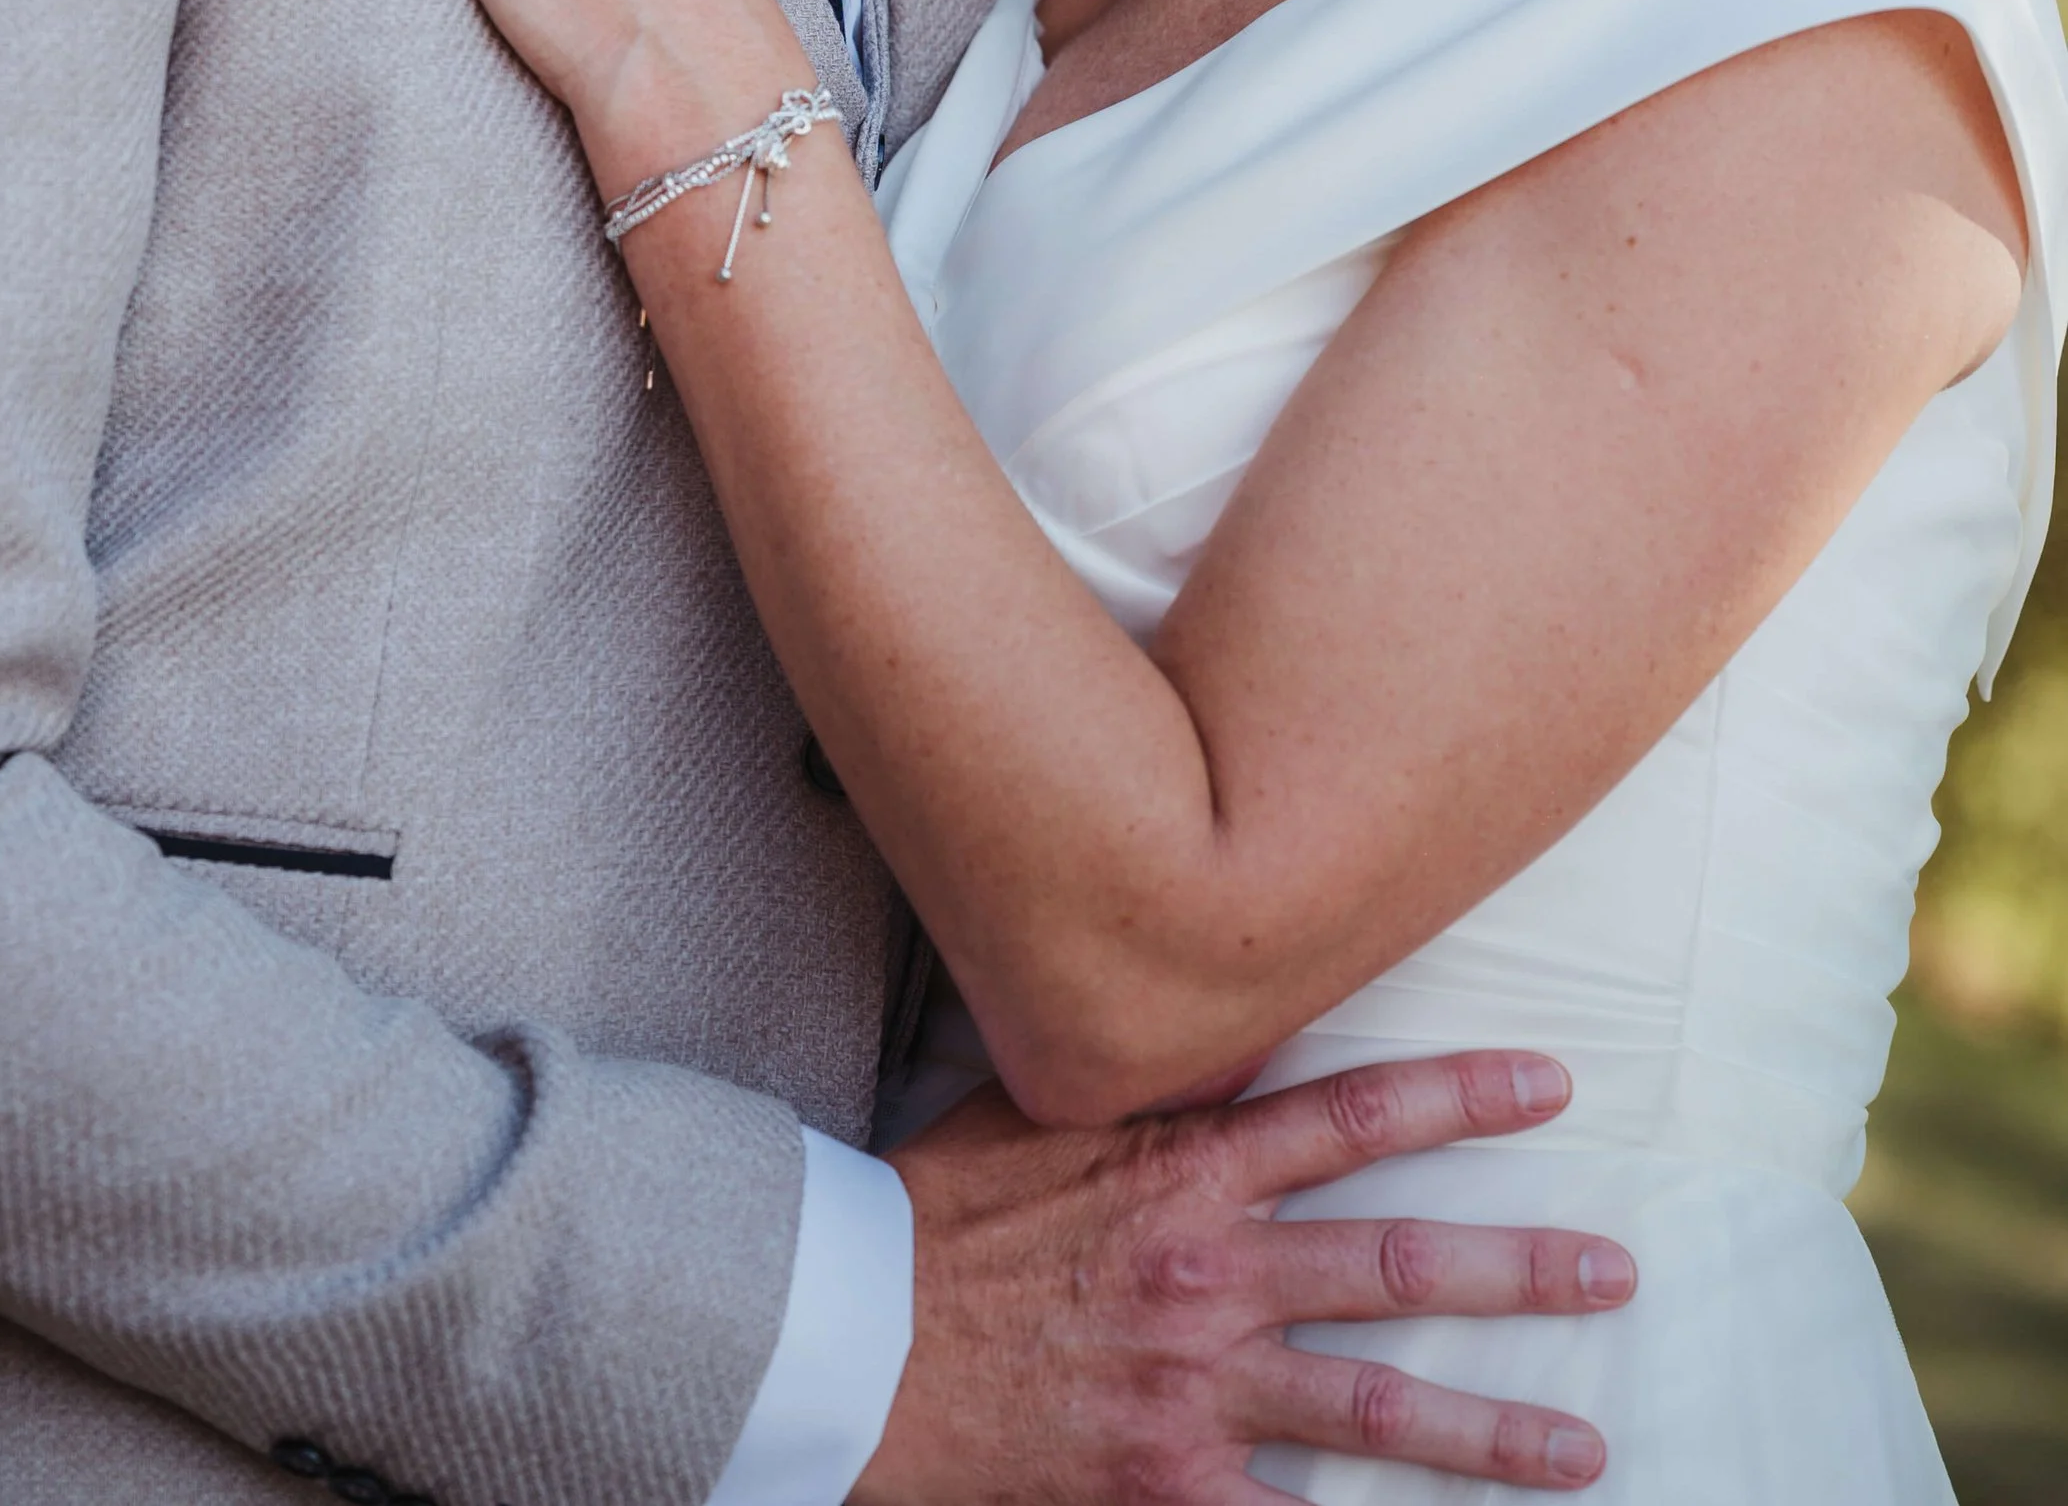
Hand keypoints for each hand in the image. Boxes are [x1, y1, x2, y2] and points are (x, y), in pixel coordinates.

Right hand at [864, 1057, 1629, 1503]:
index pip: (1352, 1116)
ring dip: (1495, 1432)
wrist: (850, 1343)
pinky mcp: (1166, 1484)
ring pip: (1378, 1410)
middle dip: (1521, 1268)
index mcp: (1184, 1168)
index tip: (1553, 1084)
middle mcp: (1211, 1274)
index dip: (1460, 1096)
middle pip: (1399, 1265)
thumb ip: (1143, 1072)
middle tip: (1615, 1271)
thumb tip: (1229, 1006)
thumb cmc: (937, 1214)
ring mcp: (1196, 1387)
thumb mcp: (1039, 1107)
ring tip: (1586, 1446)